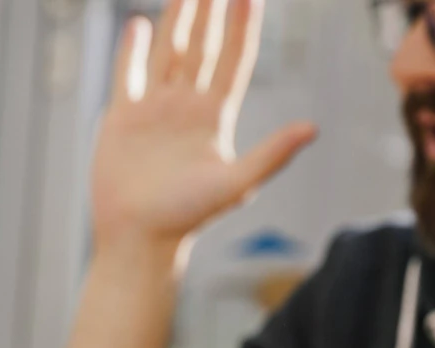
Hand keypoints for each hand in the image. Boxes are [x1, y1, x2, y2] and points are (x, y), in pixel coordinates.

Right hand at [93, 0, 316, 256]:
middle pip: (204, 47)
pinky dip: (132, 49)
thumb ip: (272, 153)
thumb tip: (312, 128)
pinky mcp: (122, 118)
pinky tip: (138, 24)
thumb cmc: (188, 217)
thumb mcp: (236, 184)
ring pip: (169, 52)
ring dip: (176, 20)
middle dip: (211, 11)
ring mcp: (154, 109)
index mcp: (216, 117)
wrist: (139, 238)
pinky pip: (129, 74)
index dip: (243, 26)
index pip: (235, 59)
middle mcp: (187, 107)